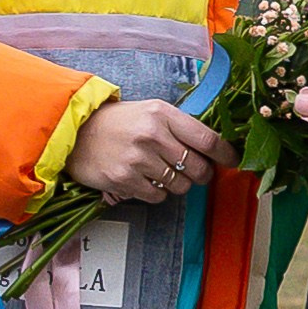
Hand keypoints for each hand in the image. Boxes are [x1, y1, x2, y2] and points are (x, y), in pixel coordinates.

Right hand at [66, 100, 236, 207]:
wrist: (75, 132)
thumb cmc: (118, 122)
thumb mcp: (150, 112)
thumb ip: (179, 127)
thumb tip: (214, 149)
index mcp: (162, 114)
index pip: (207, 139)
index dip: (226, 154)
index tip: (233, 160)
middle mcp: (152, 135)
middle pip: (198, 167)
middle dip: (202, 174)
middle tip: (194, 171)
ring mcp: (138, 159)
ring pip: (181, 185)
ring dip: (178, 184)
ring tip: (161, 172)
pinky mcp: (124, 180)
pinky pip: (158, 196)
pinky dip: (157, 192)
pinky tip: (145, 179)